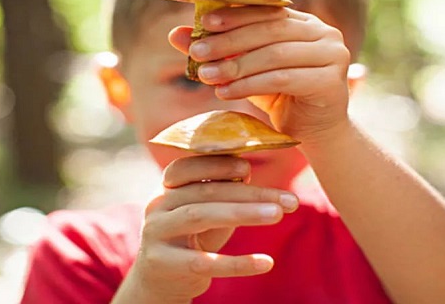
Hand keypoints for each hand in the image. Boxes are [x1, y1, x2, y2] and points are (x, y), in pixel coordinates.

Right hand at [124, 155, 298, 302]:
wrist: (159, 279)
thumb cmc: (191, 238)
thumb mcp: (204, 211)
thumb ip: (220, 192)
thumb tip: (247, 169)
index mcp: (167, 187)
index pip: (188, 166)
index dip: (217, 164)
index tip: (249, 168)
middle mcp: (157, 205)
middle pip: (206, 191)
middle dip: (249, 193)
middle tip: (288, 200)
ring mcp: (156, 233)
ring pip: (202, 217)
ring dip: (243, 213)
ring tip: (278, 215)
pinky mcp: (163, 263)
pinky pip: (205, 262)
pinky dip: (239, 263)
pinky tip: (266, 263)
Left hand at [168, 6, 351, 144]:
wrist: (315, 133)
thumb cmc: (280, 96)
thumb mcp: (246, 70)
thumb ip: (218, 50)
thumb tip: (175, 34)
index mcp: (305, 21)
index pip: (266, 11)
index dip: (235, 14)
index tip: (203, 22)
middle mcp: (323, 32)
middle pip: (269, 30)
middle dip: (229, 41)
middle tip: (197, 52)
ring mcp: (332, 55)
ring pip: (274, 55)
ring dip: (236, 65)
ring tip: (206, 75)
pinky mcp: (331, 81)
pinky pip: (282, 79)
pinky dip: (249, 85)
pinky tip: (225, 93)